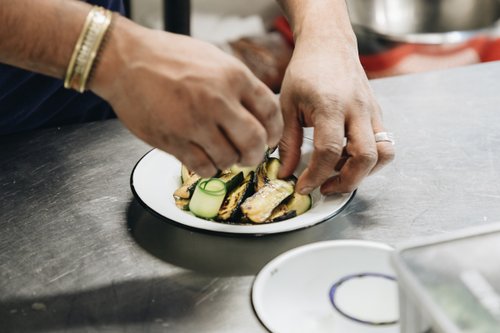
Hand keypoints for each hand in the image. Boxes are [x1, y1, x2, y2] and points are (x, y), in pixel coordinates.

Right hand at [91, 17, 282, 176]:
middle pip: (255, 142)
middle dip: (255, 155)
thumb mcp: (213, 59)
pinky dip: (208, 168)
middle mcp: (217, 100)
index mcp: (233, 76)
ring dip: (229, 161)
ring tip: (221, 153)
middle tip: (249, 156)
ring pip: (229, 159)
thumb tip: (258, 111)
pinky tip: (203, 157)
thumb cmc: (168, 57)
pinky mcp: (174, 141)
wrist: (125, 60)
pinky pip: (203, 167)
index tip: (269, 139)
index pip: (271, 112)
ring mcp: (195, 123)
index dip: (274, 132)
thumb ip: (238, 84)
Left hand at [278, 35, 394, 194]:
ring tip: (338, 174)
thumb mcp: (288, 104)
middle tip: (325, 188)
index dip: (315, 176)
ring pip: (383, 152)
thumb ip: (289, 141)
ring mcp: (372, 111)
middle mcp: (358, 110)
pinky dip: (368, 159)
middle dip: (347, 182)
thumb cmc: (306, 70)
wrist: (329, 44)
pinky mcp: (377, 113)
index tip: (302, 187)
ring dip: (364, 172)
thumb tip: (286, 172)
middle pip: (366, 157)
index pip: (328, 151)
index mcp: (331, 105)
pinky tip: (346, 157)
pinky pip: (383, 143)